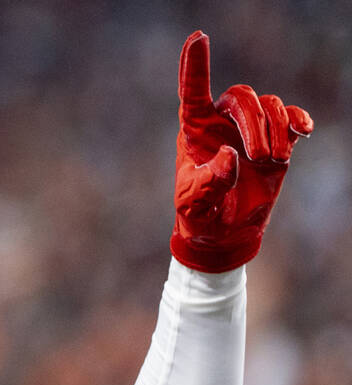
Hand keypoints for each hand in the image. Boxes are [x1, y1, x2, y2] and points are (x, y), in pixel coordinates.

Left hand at [170, 31, 312, 272]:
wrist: (224, 234)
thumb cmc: (200, 216)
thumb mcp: (195, 205)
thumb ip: (209, 183)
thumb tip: (229, 156)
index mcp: (194, 131)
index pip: (192, 92)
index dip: (194, 65)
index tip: (198, 38)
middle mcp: (221, 123)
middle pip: (242, 96)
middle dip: (254, 122)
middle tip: (258, 157)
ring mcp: (250, 130)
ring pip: (269, 104)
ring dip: (274, 129)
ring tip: (271, 162)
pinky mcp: (275, 140)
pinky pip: (291, 117)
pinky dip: (298, 121)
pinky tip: (304, 132)